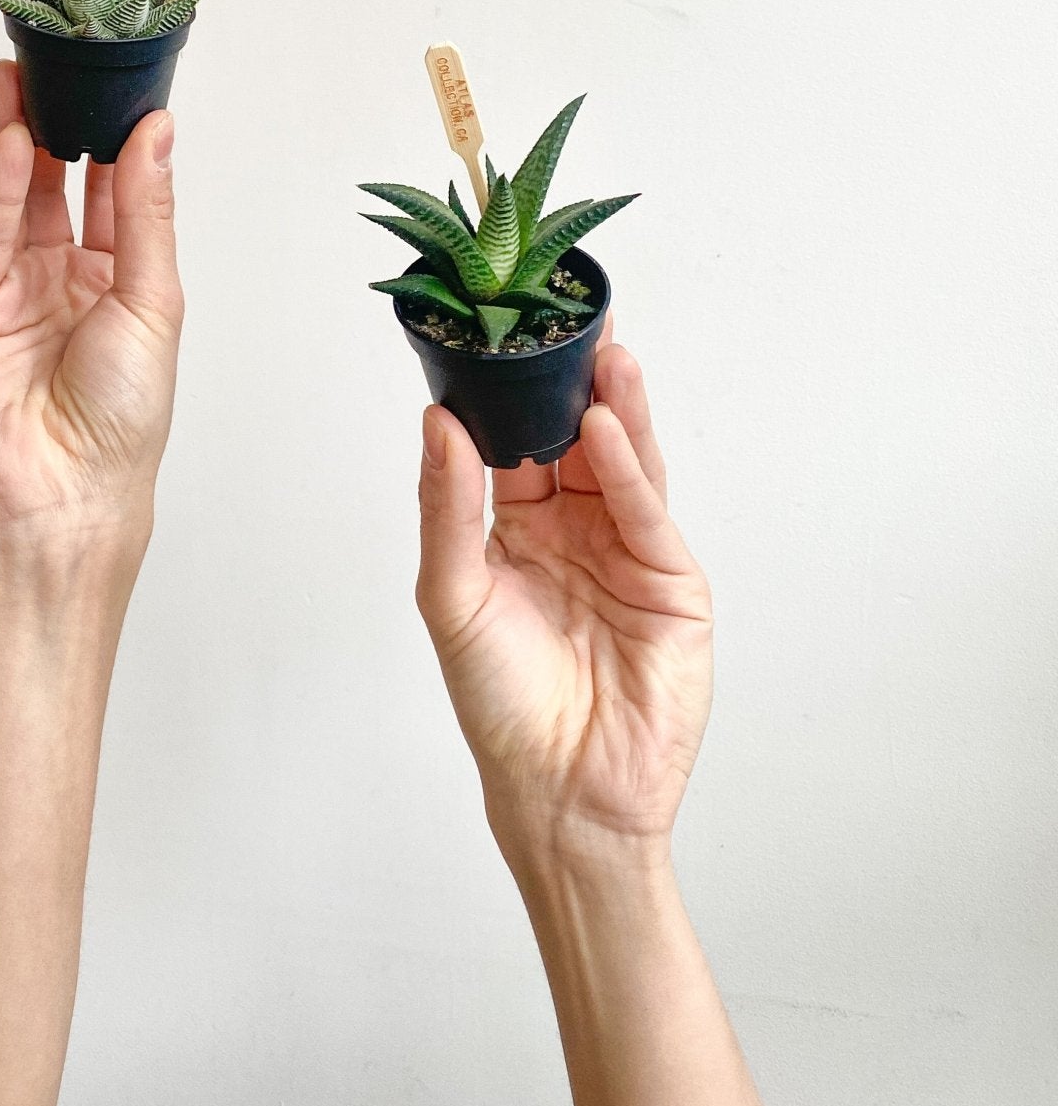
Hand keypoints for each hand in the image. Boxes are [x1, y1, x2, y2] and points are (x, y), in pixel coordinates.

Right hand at [0, 61, 183, 565]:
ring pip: (14, 195)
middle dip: (58, 123)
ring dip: (17, 134)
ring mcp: (13, 290)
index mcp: (119, 282)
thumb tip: (156, 133)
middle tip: (58, 61)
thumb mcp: (152, 300)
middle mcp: (64, 279)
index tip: (121, 80)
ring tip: (21, 74)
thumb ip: (145, 212)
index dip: (116, 138)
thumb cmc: (126, 419)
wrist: (69, 493)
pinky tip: (10, 133)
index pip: (115, 192)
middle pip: (57, 183)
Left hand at [415, 332, 712, 864]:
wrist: (562, 794)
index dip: (515, 387)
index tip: (509, 327)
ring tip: (604, 349)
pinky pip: (645, 512)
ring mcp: (629, 552)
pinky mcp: (672, 583)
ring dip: (614, 406)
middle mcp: (577, 530)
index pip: (518, 439)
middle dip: (576, 377)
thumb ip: (447, 507)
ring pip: (622, 462)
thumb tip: (434, 421)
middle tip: (573, 311)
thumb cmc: (500, 705)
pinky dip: (626, 467)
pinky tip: (608, 427)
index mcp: (519, 529)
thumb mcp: (452, 597)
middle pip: (577, 437)